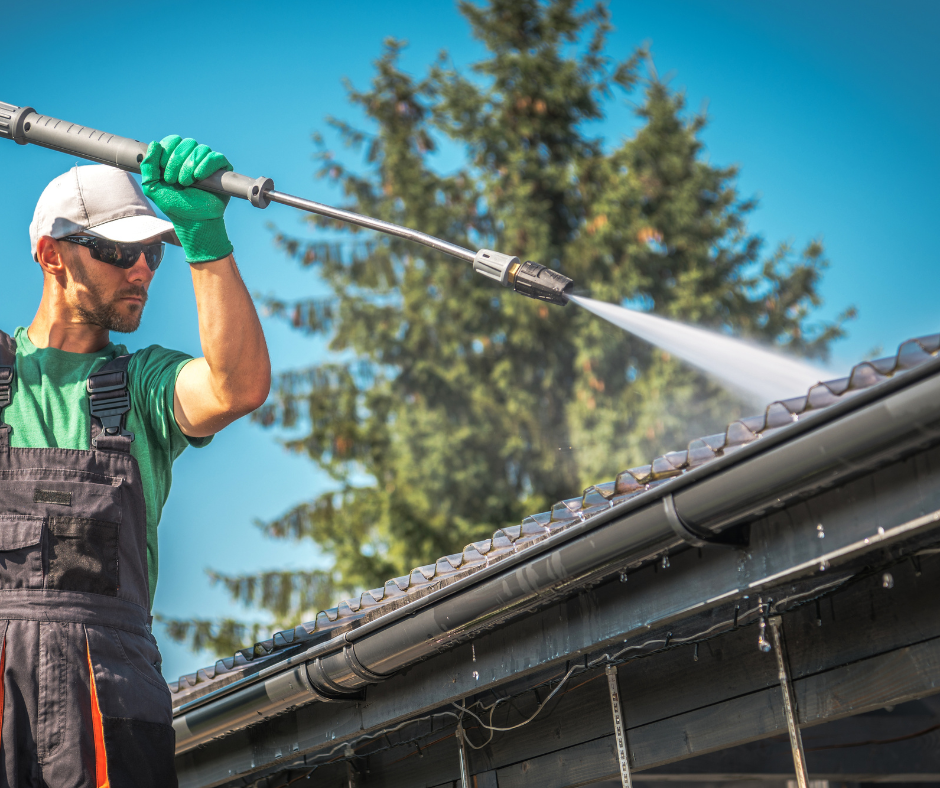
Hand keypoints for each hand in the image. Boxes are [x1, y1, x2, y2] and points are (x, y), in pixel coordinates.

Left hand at [140, 136, 234, 262]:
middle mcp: (193, 157)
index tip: (165, 173)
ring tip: (187, 183)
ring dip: (190, 166)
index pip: (173, 140)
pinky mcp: (222, 170)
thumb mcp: (152, 187)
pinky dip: (206, 165)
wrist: (194, 221)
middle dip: (177, 162)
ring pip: (201, 149)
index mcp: (177, 157)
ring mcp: (208, 162)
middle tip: (176, 181)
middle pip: (186, 143)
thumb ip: (148, 166)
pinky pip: (216, 157)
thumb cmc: (175, 205)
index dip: (167, 152)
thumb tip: (154, 144)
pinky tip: (199, 177)